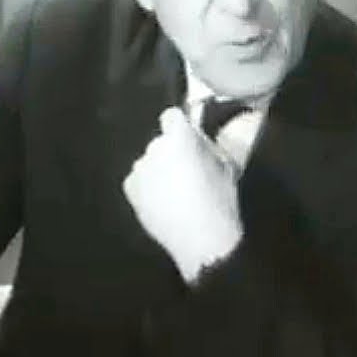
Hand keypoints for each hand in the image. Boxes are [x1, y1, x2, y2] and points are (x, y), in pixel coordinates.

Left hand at [123, 107, 242, 281]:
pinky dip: (146, 187)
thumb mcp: (227, 166)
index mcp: (179, 137)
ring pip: (148, 162)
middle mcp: (154, 147)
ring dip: (158, 170)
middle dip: (170, 152)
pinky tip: (161, 202)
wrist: (202, 241)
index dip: (181, 127)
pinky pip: (138, 180)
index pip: (171, 115)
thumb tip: (208, 133)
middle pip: (160, 142)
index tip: (189, 141)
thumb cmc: (220, 201)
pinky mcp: (129, 189)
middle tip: (186, 172)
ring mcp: (139, 169)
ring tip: (173, 192)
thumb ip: (213, 143)